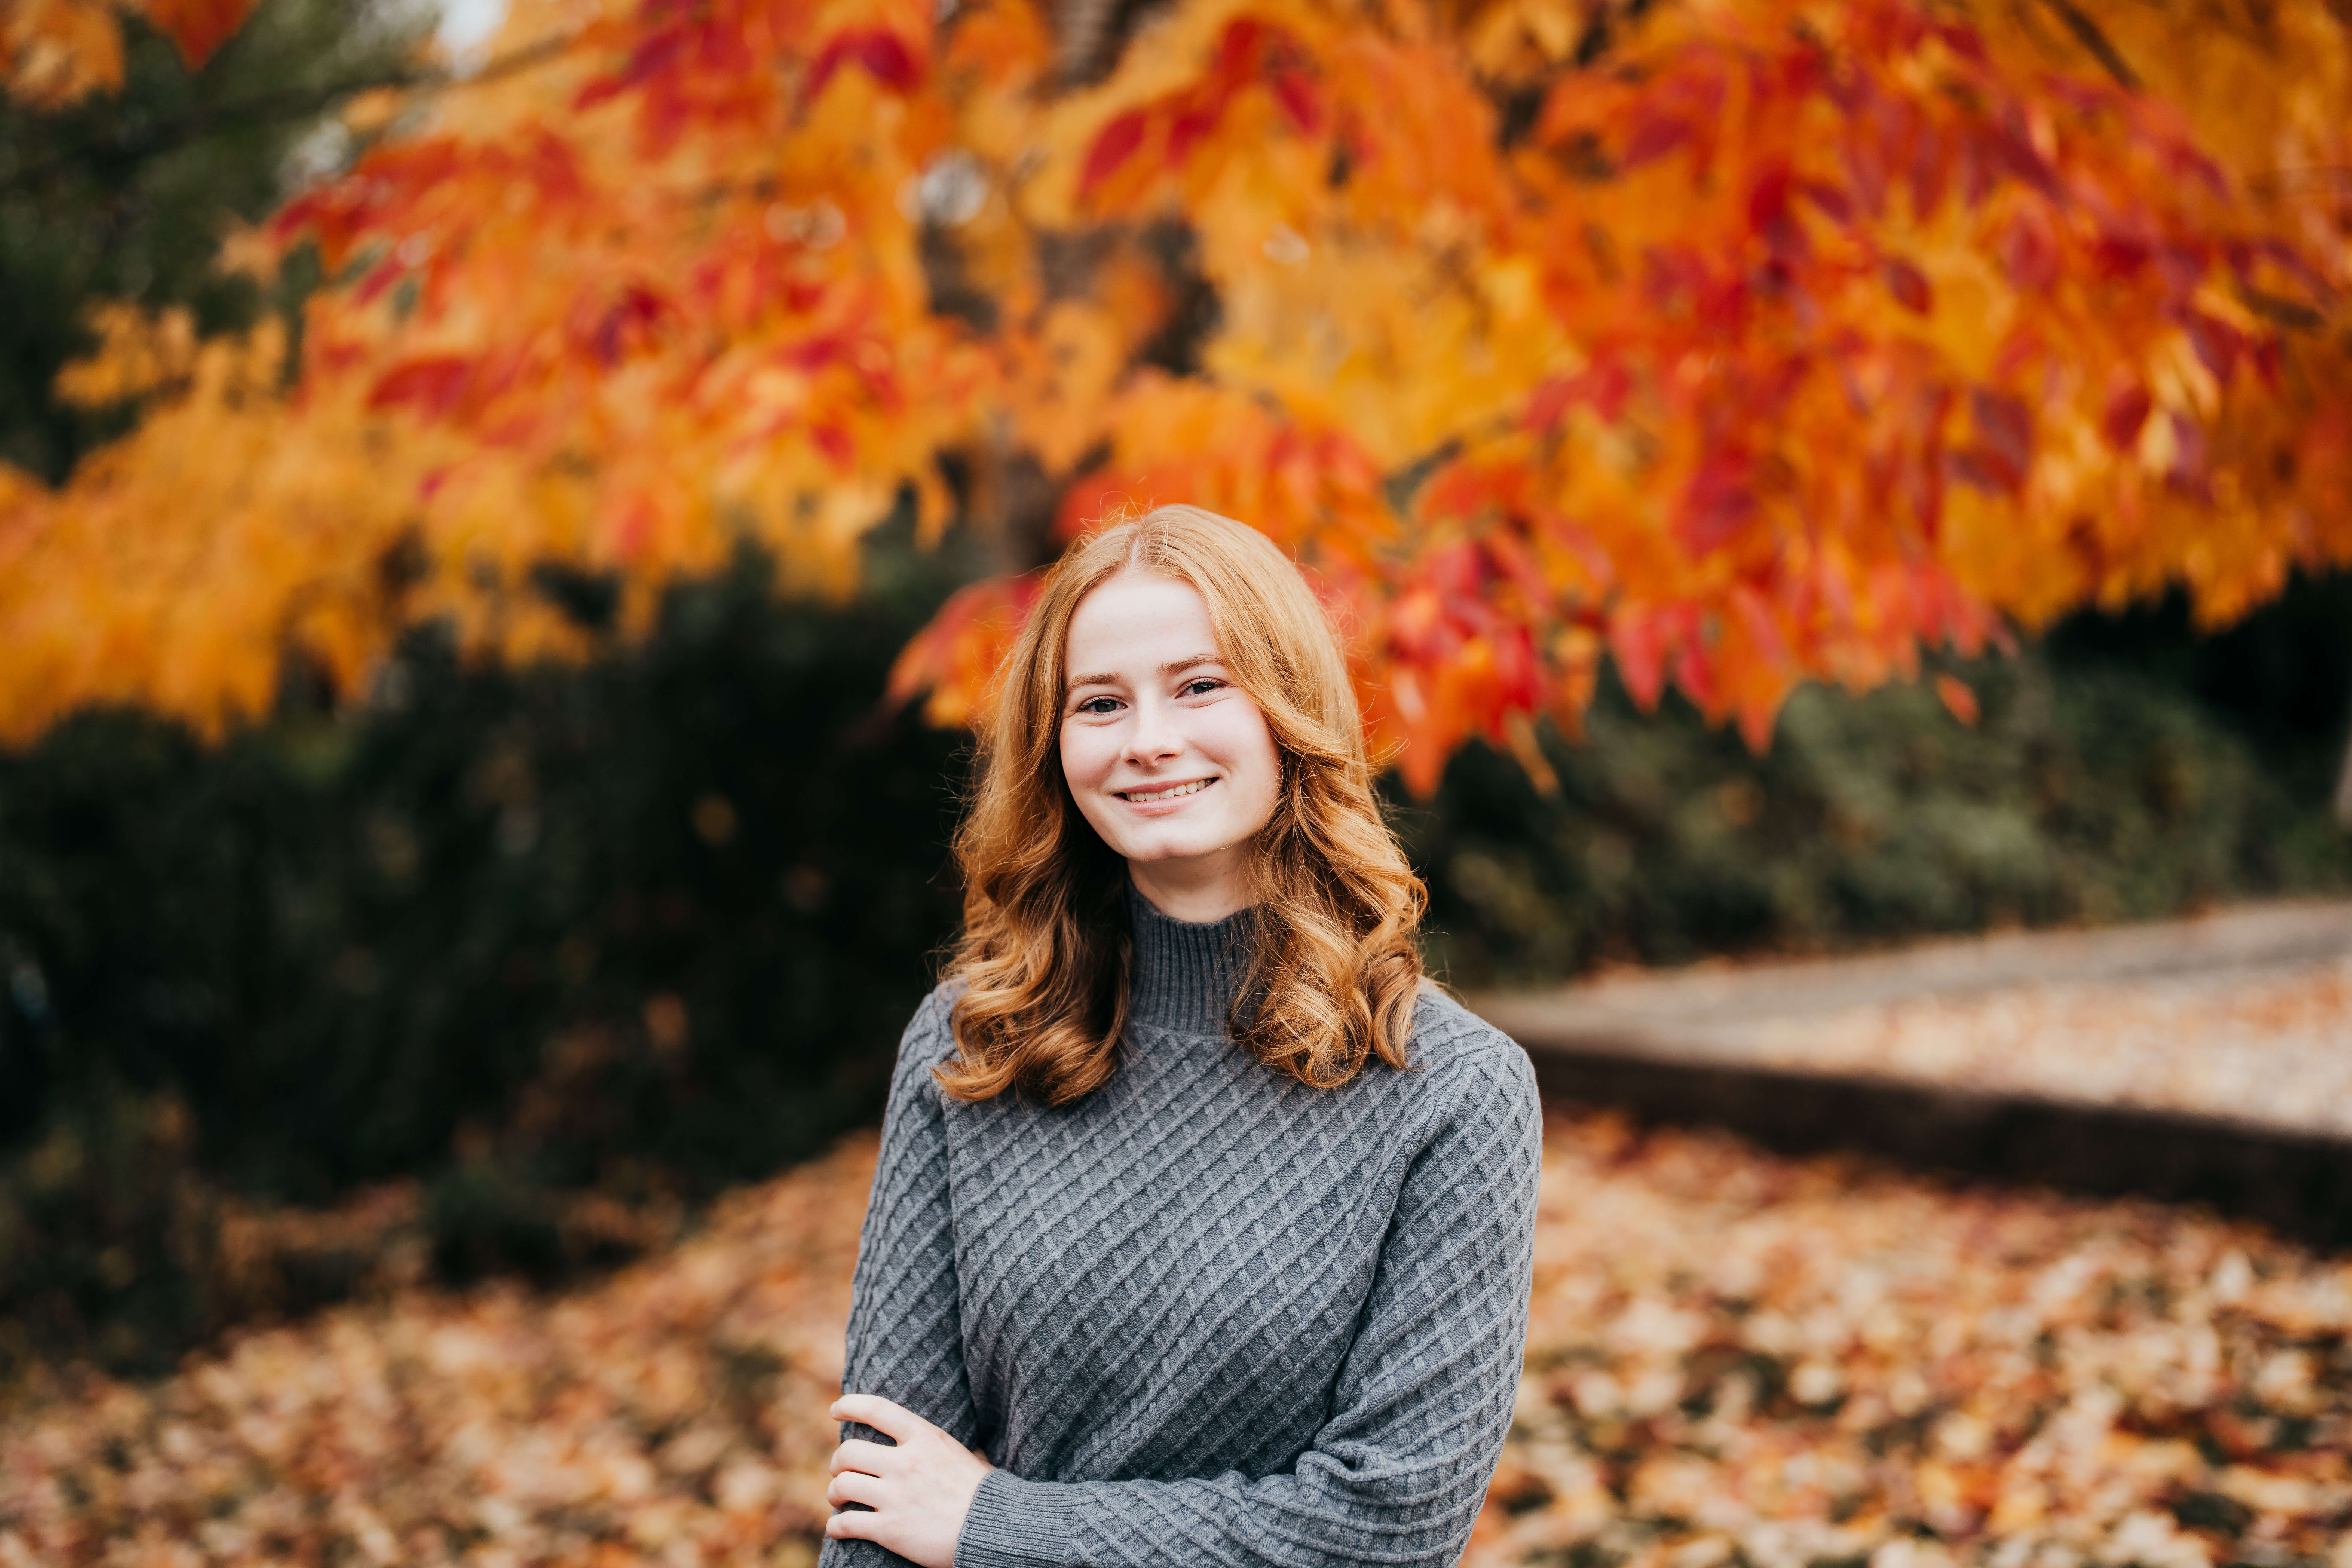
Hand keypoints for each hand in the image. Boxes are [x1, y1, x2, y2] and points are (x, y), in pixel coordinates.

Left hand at [825, 1394, 993, 1567]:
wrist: (994, 1530)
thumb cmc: (986, 1493)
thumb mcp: (970, 1456)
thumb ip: (949, 1448)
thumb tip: (953, 1446)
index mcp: (926, 1438)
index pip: (878, 1410)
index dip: (850, 1405)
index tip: (836, 1409)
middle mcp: (907, 1463)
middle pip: (849, 1452)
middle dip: (837, 1462)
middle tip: (840, 1470)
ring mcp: (896, 1497)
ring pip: (842, 1486)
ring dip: (835, 1494)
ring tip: (840, 1500)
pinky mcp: (889, 1530)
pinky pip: (846, 1524)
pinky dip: (837, 1527)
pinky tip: (840, 1528)